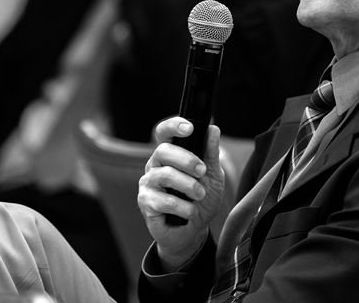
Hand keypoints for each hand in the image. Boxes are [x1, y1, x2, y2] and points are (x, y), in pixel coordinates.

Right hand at [138, 117, 225, 270]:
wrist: (194, 232)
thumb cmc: (200, 200)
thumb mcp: (213, 176)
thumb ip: (211, 153)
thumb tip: (213, 129)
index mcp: (170, 154)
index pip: (164, 132)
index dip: (173, 126)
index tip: (190, 128)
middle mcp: (155, 165)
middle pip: (163, 150)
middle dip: (187, 159)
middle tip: (202, 171)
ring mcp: (148, 184)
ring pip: (165, 175)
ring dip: (188, 186)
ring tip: (200, 196)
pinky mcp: (145, 203)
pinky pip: (164, 200)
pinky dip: (183, 207)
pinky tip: (191, 212)